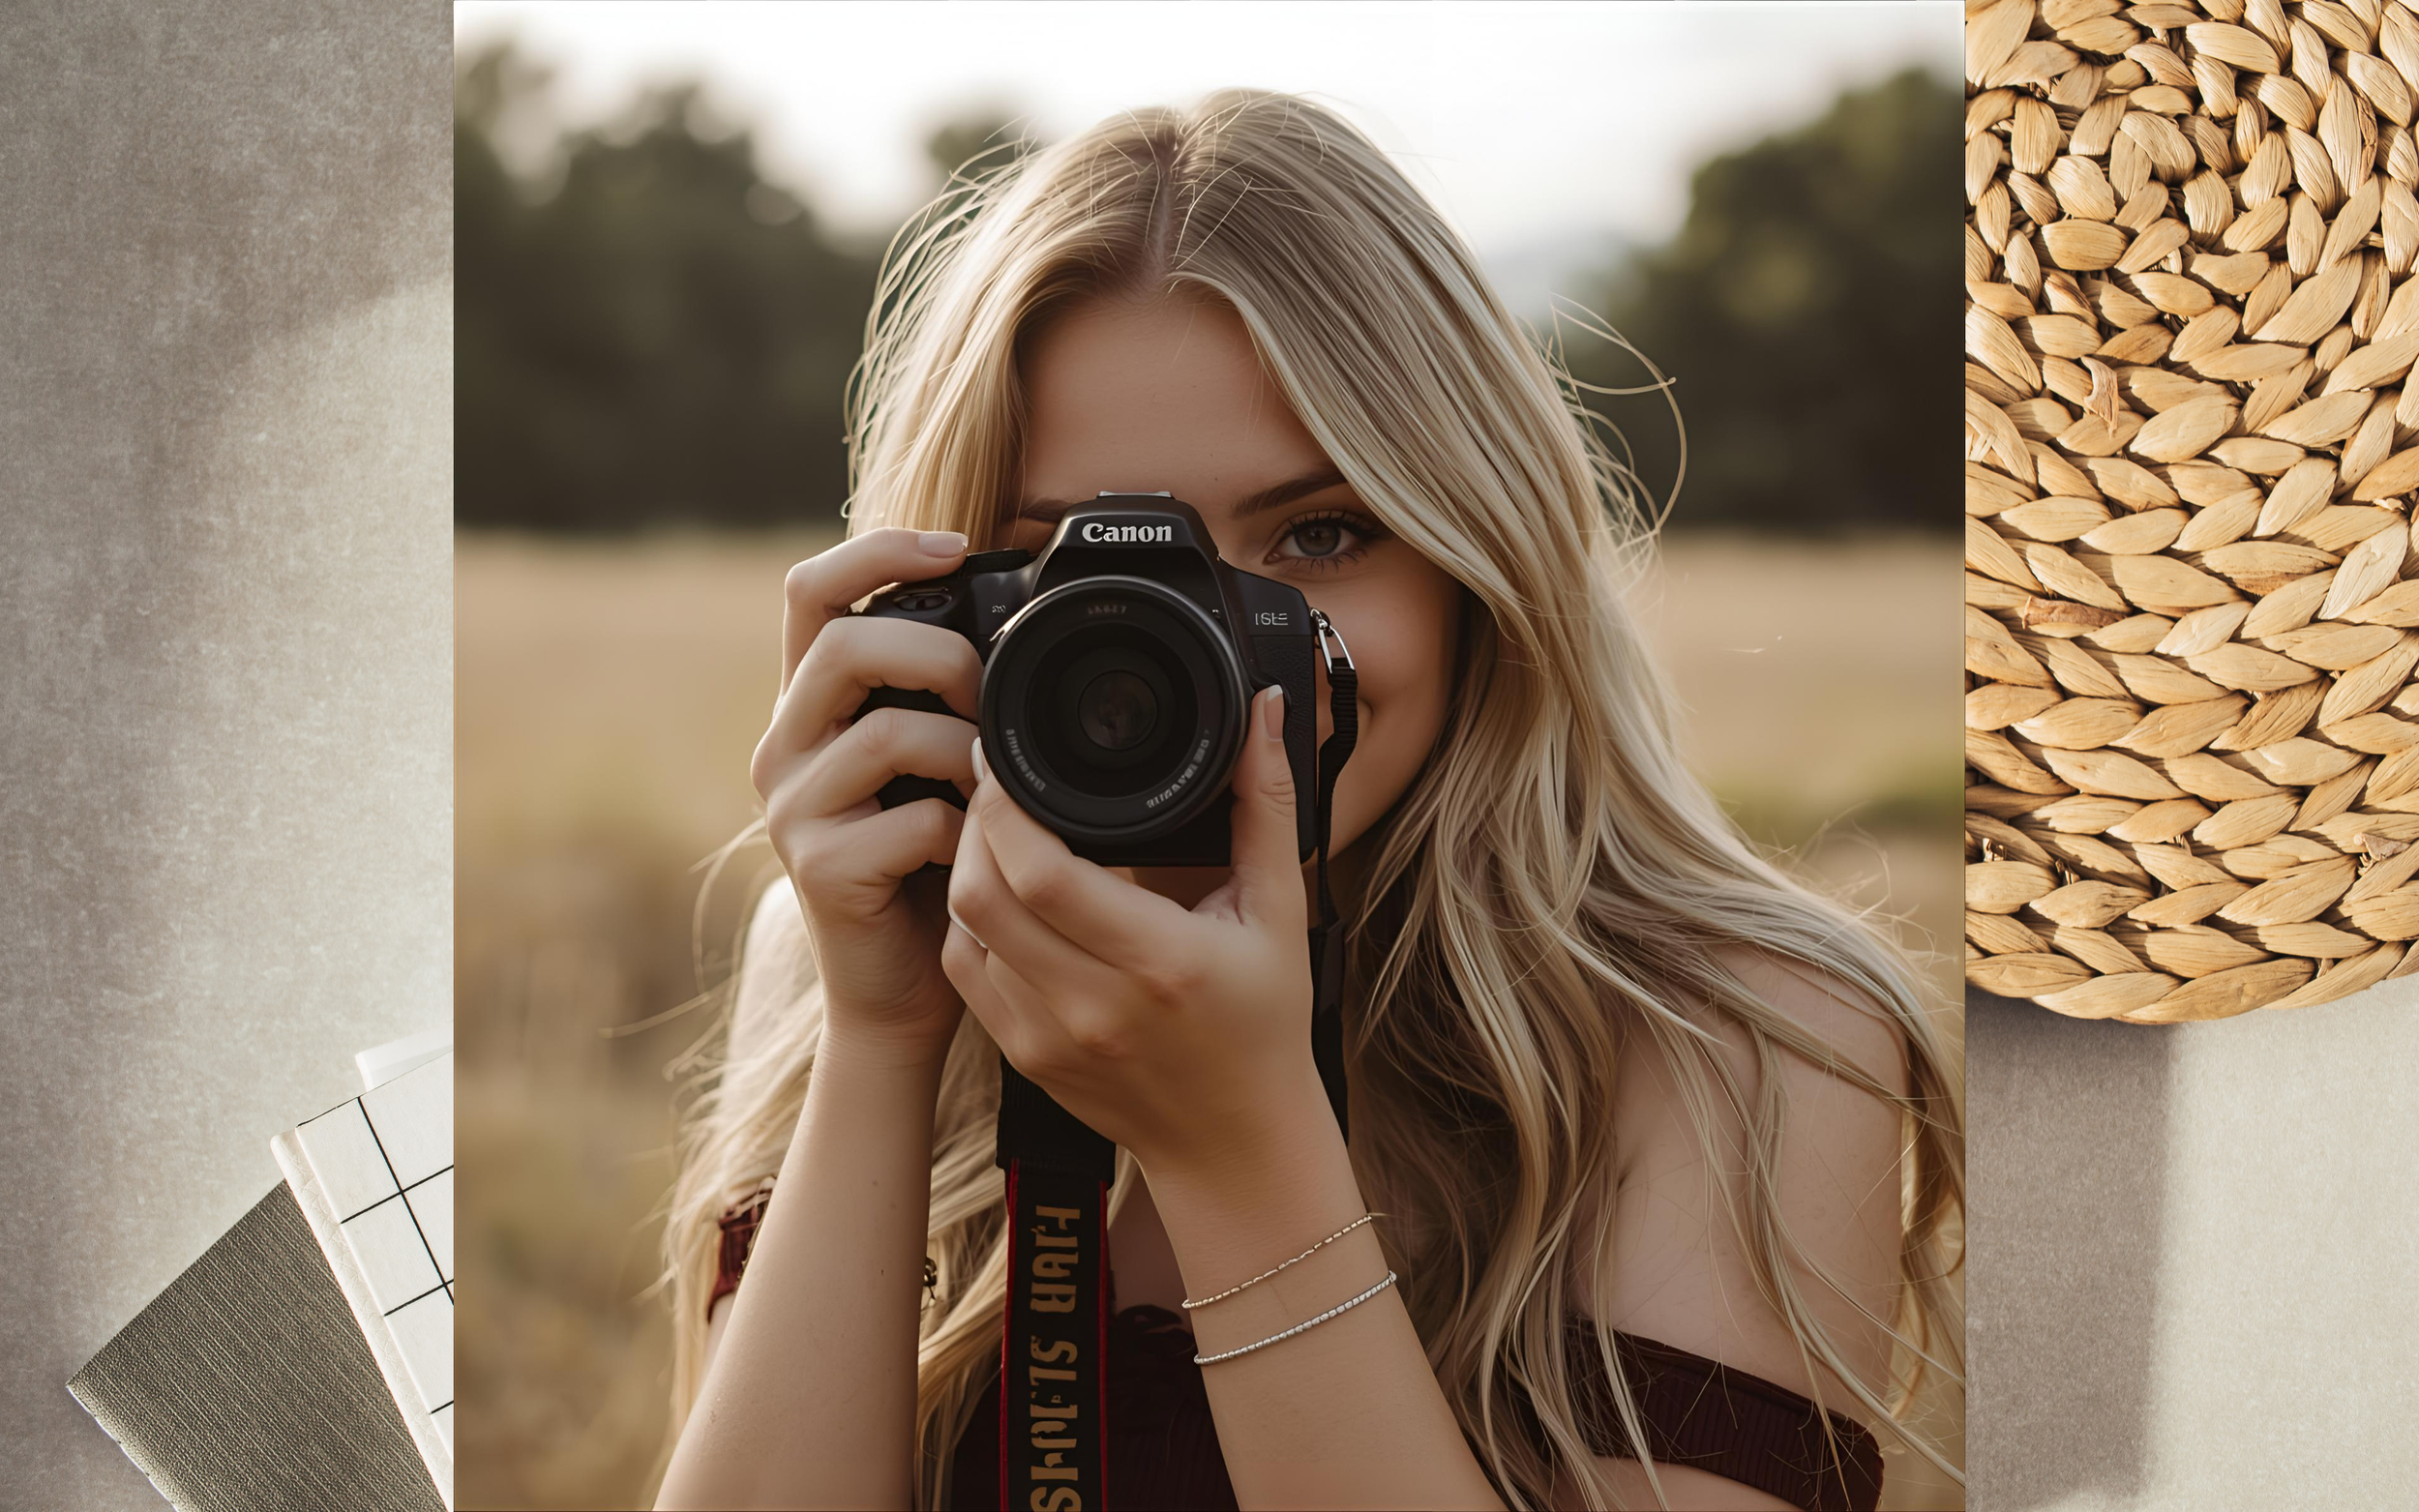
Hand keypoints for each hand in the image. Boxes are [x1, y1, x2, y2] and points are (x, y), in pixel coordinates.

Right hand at [751, 527, 980, 1064]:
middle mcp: (786, 747)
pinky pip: (913, 821)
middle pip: (843, 646)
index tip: (954, 546)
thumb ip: (943, 697)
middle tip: (990, 696)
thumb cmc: (932, 867)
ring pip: (886, 733)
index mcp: (811, 706)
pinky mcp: (821, 871)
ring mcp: (795, 810)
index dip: (876, 550)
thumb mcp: (933, 764)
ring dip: (965, 752)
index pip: (810, 590)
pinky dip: (966, 829)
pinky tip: (977, 852)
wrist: (903, 991)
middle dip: (939, 656)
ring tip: (994, 787)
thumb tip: (1013, 625)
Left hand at [941, 684, 1325, 1174]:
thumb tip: (1263, 707)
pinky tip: (995, 889)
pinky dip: (967, 919)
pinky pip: (965, 970)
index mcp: (1159, 962)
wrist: (1237, 1144)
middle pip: (982, 895)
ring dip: (965, 867)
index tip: (1005, 756)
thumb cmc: (1265, 1024)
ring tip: (991, 825)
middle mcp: (1093, 1006)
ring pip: (963, 929)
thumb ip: (1267, 803)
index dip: (1005, 806)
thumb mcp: (1280, 911)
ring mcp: (1048, 1038)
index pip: (1044, 874)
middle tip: (991, 779)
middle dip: (973, 823)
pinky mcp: (1022, 1056)